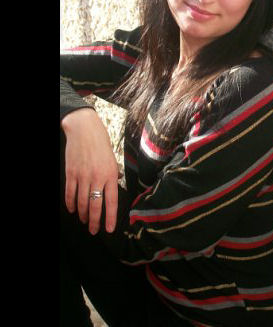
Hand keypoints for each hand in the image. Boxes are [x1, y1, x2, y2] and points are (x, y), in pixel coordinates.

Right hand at [61, 108, 117, 234]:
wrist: (84, 130)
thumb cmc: (101, 143)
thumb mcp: (113, 158)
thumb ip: (112, 174)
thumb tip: (113, 186)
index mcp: (110, 174)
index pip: (111, 201)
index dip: (110, 218)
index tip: (109, 229)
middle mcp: (97, 177)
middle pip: (95, 206)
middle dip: (95, 222)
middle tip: (94, 231)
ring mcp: (82, 176)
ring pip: (81, 203)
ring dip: (83, 215)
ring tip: (85, 221)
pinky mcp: (70, 174)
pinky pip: (70, 194)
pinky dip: (70, 204)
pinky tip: (73, 210)